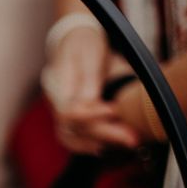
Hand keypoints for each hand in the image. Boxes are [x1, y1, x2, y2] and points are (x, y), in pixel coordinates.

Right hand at [43, 28, 138, 153]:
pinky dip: (91, 144)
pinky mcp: (70, 118)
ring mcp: (60, 112)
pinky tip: (111, 145)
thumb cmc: (84, 44)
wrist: (74, 42)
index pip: (67, 111)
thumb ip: (89, 78)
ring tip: (126, 141)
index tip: (114, 110)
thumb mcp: (88, 53)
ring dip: (98, 143)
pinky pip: (75, 138)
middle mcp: (54, 102)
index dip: (90, 115)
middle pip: (72, 129)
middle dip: (104, 134)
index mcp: (56, 85)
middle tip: (132, 138)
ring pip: (71, 138)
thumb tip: (91, 104)